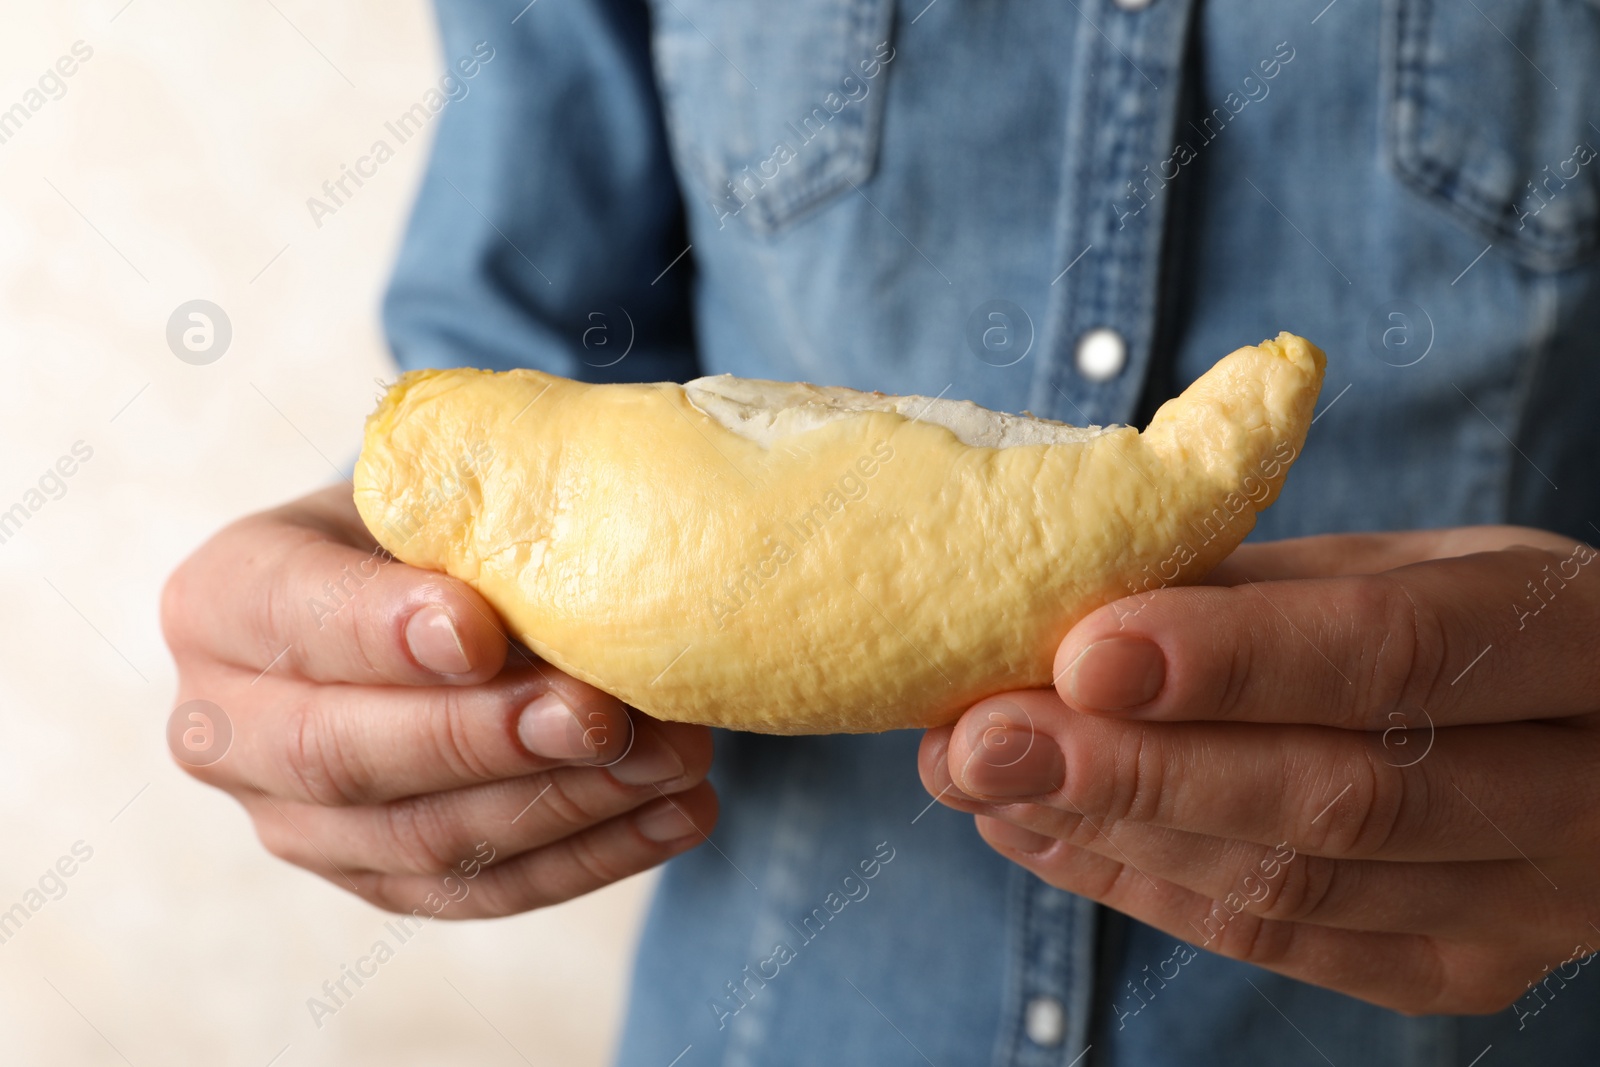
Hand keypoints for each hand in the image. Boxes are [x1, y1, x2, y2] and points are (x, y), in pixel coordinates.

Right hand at [162, 484, 715, 916]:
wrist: (415, 596)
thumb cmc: (430, 527)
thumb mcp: (429, 494)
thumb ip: (470, 520)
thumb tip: (579, 562)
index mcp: (224, 601)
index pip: (291, 618)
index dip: (382, 631)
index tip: (481, 630)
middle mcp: (229, 729)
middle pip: (343, 756)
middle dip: (485, 739)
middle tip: (600, 716)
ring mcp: (297, 824)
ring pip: (422, 840)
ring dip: (563, 804)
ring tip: (674, 758)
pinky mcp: (379, 880)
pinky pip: (483, 891)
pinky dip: (592, 855)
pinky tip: (678, 813)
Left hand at [920, 525, 1599, 1015]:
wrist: (1596, 737)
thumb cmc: (1470, 621)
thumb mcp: (1402, 565)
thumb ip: (1260, 590)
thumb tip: (1069, 603)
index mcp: (1579, 639)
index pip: (1402, 655)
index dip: (1237, 659)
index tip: (1083, 652)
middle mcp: (1580, 792)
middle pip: (1341, 797)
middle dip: (1135, 769)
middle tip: (981, 736)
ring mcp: (1526, 908)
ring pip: (1295, 889)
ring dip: (1109, 833)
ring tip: (973, 775)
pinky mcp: (1453, 972)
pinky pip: (1274, 942)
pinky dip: (1134, 883)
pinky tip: (1030, 829)